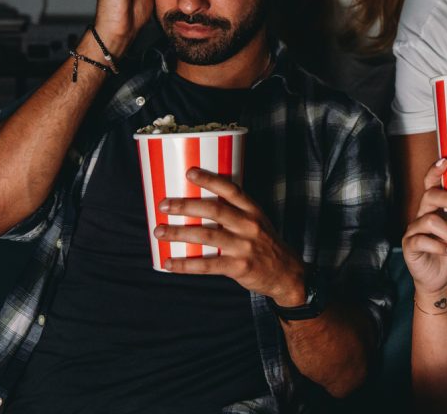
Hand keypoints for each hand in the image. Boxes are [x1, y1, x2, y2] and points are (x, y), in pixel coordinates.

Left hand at [156, 168, 306, 305]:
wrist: (287, 274)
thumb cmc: (266, 245)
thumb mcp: (258, 222)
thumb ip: (236, 213)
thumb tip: (199, 205)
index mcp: (253, 211)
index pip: (230, 190)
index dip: (210, 179)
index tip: (189, 173)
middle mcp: (249, 226)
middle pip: (214, 210)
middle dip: (186, 205)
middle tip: (164, 205)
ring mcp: (244, 247)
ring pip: (206, 235)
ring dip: (179, 233)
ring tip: (159, 231)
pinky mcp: (238, 267)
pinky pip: (207, 265)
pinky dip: (185, 264)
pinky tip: (169, 263)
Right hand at [401, 158, 446, 298]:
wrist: (445, 277)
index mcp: (436, 206)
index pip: (432, 183)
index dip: (435, 171)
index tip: (445, 161)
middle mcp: (423, 213)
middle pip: (430, 196)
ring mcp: (414, 229)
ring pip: (429, 221)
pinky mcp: (410, 245)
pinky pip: (422, 240)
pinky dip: (440, 246)